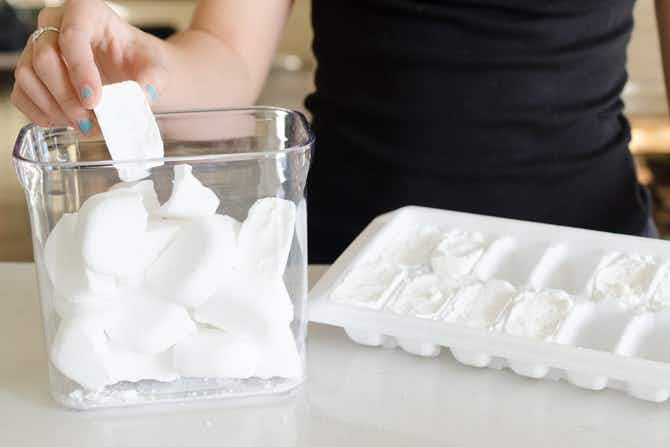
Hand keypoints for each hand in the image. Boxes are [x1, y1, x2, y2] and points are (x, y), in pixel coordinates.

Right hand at [11, 0, 166, 132]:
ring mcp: (37, 47)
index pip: (73, 37)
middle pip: (44, 58)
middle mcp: (55, 24)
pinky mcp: (31, 71)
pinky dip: (39, 113)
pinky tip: (63, 122)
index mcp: (86, 11)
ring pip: (27, 76)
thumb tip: (143, 96)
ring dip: (53, 107)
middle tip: (88, 121)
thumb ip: (153, 79)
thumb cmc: (139, 60)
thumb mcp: (156, 67)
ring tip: (81, 125)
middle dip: (66, 96)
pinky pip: (21, 93)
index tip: (94, 101)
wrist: (131, 69)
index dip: (80, 71)